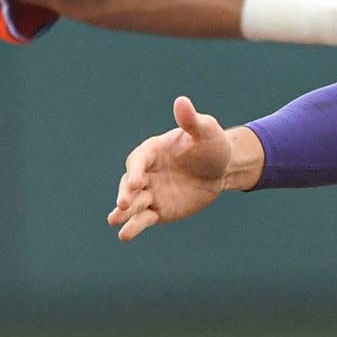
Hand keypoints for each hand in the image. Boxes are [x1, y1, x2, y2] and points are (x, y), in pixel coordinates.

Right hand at [108, 96, 250, 240]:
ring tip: (114, 221)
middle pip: (129, 183)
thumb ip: (191, 121)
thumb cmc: (212, 145)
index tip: (136, 182)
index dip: (136, 171)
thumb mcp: (206, 131)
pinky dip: (134, 227)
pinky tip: (125, 235)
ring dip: (123, 212)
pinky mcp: (159, 211)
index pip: (139, 160)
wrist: (221, 169)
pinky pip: (144, 219)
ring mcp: (151, 192)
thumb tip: (182, 101)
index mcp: (153, 151)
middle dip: (126, 193)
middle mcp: (147, 172)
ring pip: (133, 204)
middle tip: (123, 204)